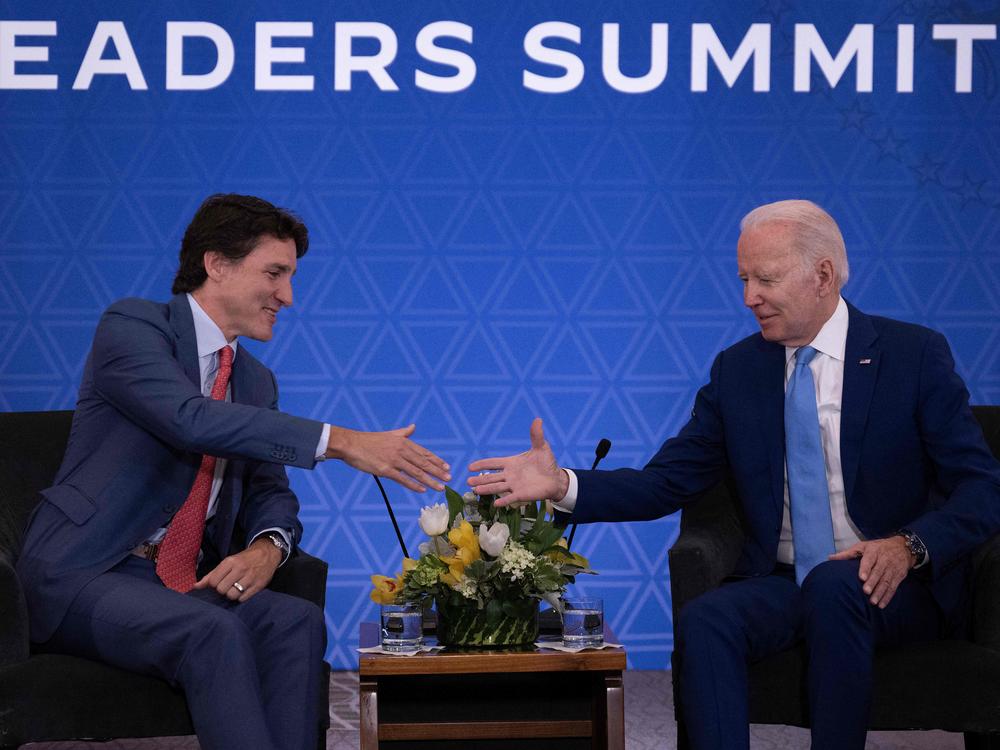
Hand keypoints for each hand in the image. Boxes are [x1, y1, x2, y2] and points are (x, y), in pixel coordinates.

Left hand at [194, 538, 281, 602]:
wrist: (267, 554)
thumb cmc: (244, 559)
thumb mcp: (228, 562)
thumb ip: (211, 575)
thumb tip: (195, 587)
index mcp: (230, 562)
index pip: (213, 581)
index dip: (214, 585)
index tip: (219, 583)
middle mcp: (240, 569)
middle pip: (222, 590)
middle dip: (223, 590)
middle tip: (228, 586)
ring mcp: (250, 577)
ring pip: (232, 595)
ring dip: (231, 595)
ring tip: (235, 589)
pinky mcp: (258, 585)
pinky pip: (243, 598)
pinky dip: (241, 597)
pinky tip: (243, 591)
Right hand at [326, 423, 449, 492]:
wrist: (351, 444)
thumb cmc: (369, 440)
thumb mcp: (389, 434)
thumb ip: (403, 432)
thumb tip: (413, 427)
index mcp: (403, 442)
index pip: (424, 453)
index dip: (437, 461)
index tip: (447, 467)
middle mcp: (401, 450)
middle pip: (424, 463)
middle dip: (438, 472)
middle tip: (449, 478)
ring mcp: (394, 460)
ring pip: (416, 472)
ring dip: (430, 480)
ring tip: (440, 487)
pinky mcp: (385, 469)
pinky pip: (403, 479)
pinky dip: (414, 485)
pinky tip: (422, 490)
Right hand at [467, 418, 568, 507]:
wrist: (555, 478)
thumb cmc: (546, 463)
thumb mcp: (541, 447)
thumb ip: (536, 435)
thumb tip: (538, 419)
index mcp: (511, 463)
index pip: (493, 463)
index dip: (482, 464)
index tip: (470, 467)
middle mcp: (510, 475)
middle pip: (491, 477)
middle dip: (480, 479)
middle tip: (468, 481)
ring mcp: (514, 486)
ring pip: (497, 487)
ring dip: (487, 489)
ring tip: (475, 490)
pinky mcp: (522, 495)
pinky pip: (511, 498)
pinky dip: (503, 501)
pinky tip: (495, 504)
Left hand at [829, 536, 914, 608]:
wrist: (902, 548)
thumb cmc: (877, 548)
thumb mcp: (863, 546)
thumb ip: (848, 553)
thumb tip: (830, 558)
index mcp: (874, 551)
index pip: (870, 560)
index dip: (866, 569)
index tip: (861, 578)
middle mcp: (885, 559)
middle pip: (879, 572)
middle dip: (873, 582)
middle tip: (866, 592)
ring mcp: (893, 568)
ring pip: (887, 581)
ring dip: (880, 592)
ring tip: (873, 602)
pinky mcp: (899, 576)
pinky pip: (894, 587)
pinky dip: (888, 597)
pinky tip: (881, 605)